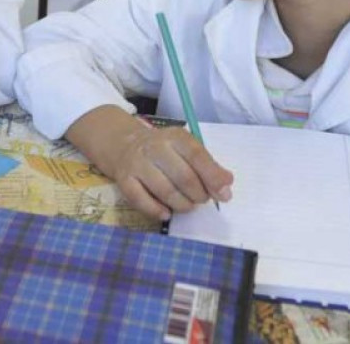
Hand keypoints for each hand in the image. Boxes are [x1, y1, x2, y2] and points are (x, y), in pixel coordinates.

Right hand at [66, 107, 232, 219]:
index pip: (197, 156)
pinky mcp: (123, 179)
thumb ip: (208, 167)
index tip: (225, 194)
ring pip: (165, 191)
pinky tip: (166, 213)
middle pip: (183, 176)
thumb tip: (227, 187)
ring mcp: (137, 163)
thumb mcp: (186, 150)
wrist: (123, 144)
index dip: (212, 177)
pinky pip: (141, 200)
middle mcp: (154, 147)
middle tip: (202, 200)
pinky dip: (156, 210)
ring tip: (188, 206)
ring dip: (182, 205)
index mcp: (175, 136)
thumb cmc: (164, 150)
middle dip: (198, 195)